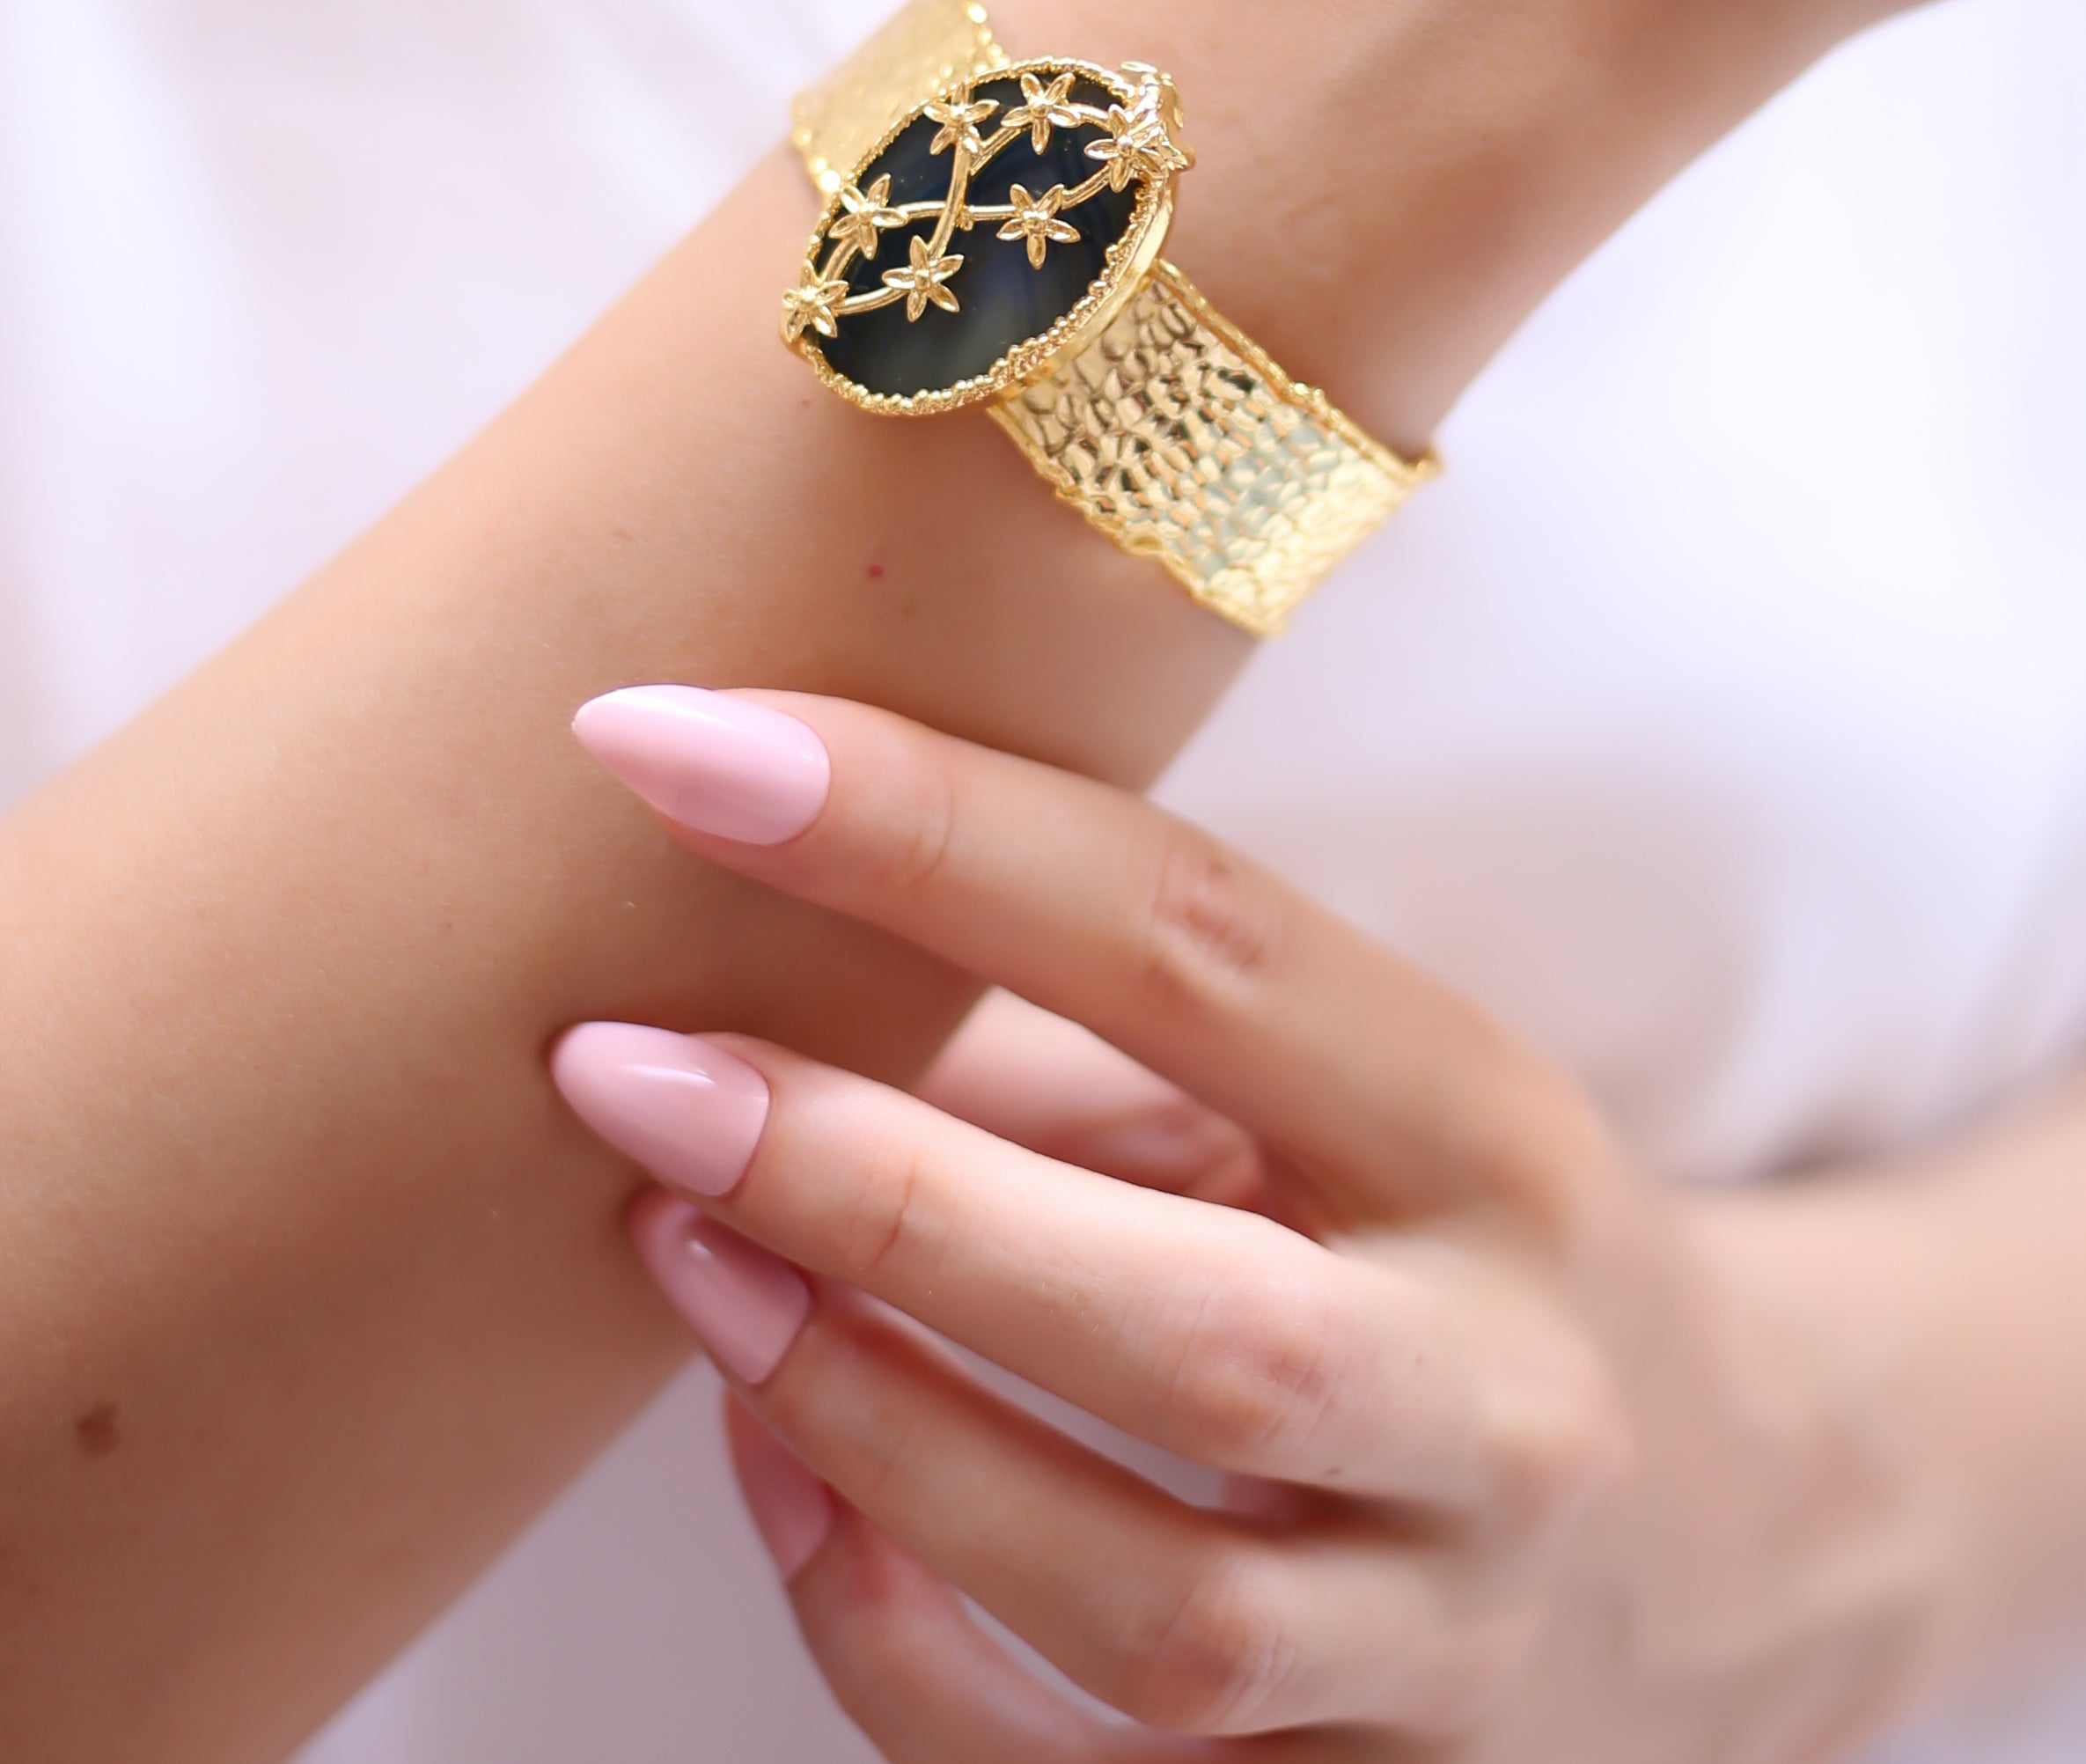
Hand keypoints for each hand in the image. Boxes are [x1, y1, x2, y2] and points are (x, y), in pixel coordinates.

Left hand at [554, 687, 1941, 1759]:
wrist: (1752, 1539)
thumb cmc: (1469, 1239)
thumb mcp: (1360, 1083)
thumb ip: (1093, 1034)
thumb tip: (764, 958)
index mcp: (1491, 1133)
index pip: (1204, 947)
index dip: (931, 835)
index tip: (679, 741)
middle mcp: (1500, 1395)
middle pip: (1197, 1332)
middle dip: (882, 1195)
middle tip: (624, 1066)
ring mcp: (1444, 1639)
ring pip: (1142, 1599)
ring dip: (866, 1421)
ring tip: (674, 1250)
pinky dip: (893, 1637)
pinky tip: (775, 1474)